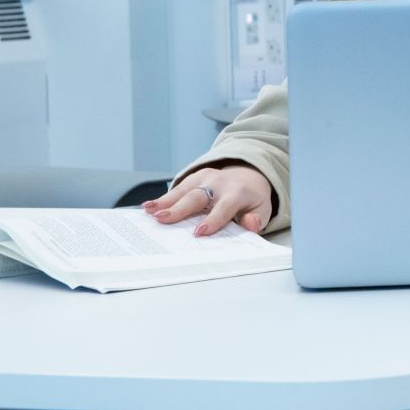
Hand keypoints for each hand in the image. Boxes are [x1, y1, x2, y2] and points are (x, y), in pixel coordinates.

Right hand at [143, 164, 273, 236]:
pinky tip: (148, 206)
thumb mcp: (262, 209)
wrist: (249, 176)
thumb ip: (257, 218)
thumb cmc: (252, 199)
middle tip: (163, 219)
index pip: (224, 207)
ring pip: (184, 190)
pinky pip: (178, 188)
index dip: (213, 220)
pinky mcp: (195, 177)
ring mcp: (206, 178)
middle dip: (180, 208)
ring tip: (148, 212)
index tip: (199, 232)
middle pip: (198, 196)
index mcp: (237, 193)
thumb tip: (251, 223)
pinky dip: (163, 198)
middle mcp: (219, 183)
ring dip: (165, 201)